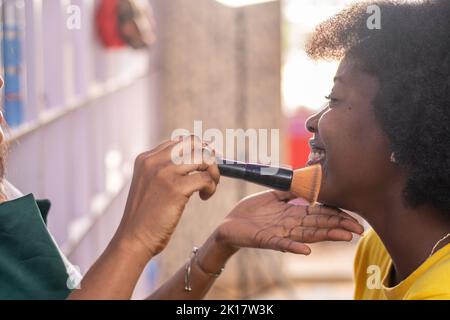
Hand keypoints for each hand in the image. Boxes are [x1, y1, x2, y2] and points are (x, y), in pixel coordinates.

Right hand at [114, 136, 219, 259]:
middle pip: (194, 143)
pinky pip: (206, 177)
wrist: (133, 239)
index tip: (205, 164)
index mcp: (146, 158)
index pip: (180, 141)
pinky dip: (211, 186)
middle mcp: (154, 161)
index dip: (198, 150)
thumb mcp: (149, 186)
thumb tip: (195, 161)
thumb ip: (164, 171)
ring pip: (203, 158)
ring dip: (213, 172)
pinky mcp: (176, 188)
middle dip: (208, 156)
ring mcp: (165, 172)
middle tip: (211, 173)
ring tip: (209, 188)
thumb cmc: (145, 217)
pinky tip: (204, 197)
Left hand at [213, 190, 363, 254]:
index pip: (319, 214)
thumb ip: (290, 190)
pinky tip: (306, 250)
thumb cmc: (252, 211)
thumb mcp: (273, 195)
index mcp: (293, 214)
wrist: (230, 223)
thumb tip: (308, 180)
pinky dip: (294, 247)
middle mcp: (291, 225)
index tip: (353, 217)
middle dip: (338, 226)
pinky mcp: (267, 239)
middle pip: (319, 225)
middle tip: (358, 229)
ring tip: (343, 237)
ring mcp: (280, 234)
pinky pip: (282, 244)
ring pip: (307, 235)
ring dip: (325, 236)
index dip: (336, 215)